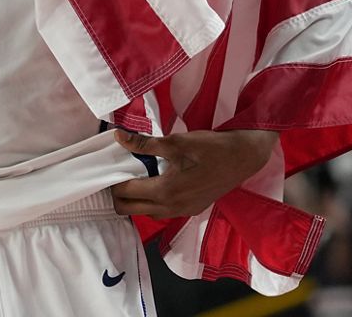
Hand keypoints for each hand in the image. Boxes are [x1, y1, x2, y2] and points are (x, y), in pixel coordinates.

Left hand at [110, 129, 277, 218]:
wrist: (243, 158)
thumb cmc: (211, 148)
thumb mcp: (176, 142)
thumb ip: (145, 143)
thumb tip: (119, 137)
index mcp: (165, 191)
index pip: (125, 193)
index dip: (112, 181)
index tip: (108, 168)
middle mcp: (171, 207)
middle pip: (130, 210)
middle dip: (119, 194)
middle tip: (118, 174)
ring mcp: (182, 212)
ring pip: (146, 213)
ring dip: (136, 199)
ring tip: (135, 176)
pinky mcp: (191, 210)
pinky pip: (162, 212)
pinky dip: (151, 201)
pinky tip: (155, 182)